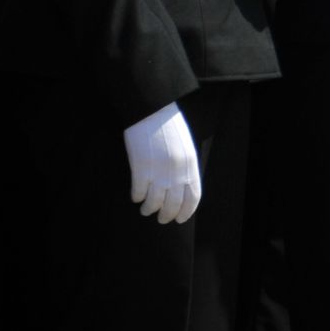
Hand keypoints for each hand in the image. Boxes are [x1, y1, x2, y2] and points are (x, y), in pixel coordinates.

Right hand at [123, 102, 201, 222]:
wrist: (152, 111)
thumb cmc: (169, 128)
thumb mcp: (186, 148)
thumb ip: (186, 168)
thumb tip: (182, 190)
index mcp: (191, 165)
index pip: (193, 197)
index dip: (186, 212)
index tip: (179, 219)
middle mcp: (177, 171)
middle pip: (172, 205)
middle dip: (166, 216)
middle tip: (161, 219)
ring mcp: (158, 171)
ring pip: (154, 203)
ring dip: (149, 209)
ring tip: (146, 210)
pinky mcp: (140, 168)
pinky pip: (138, 193)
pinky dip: (137, 198)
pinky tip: (136, 197)